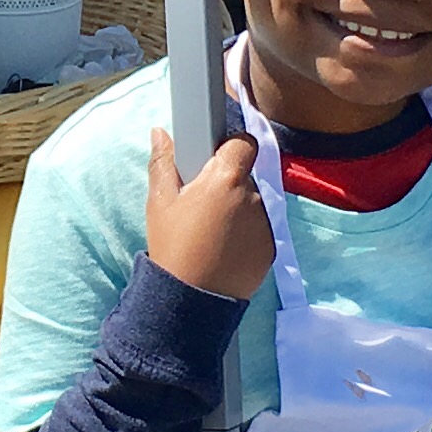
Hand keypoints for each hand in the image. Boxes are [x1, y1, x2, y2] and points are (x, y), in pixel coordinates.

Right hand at [144, 129, 274, 299]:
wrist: (190, 299)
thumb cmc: (172, 247)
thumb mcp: (160, 202)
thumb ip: (163, 162)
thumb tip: (161, 132)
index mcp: (226, 179)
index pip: (243, 142)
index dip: (229, 148)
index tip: (212, 161)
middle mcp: (252, 196)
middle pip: (246, 175)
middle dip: (227, 183)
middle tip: (201, 204)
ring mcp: (265, 223)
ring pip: (252, 202)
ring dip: (237, 208)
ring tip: (209, 231)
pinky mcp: (271, 247)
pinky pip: (259, 228)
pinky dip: (245, 233)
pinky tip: (222, 248)